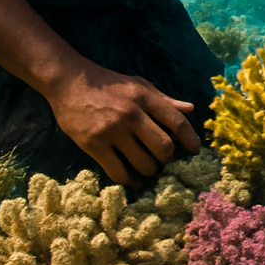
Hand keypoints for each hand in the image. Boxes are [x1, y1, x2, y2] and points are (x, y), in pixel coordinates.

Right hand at [45, 61, 200, 186]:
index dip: (190, 139)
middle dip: (168, 159)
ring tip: (149, 169)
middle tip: (165, 160)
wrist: (69, 82)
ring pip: (143, 163)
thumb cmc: (109, 84)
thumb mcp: (139, 85)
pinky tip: (133, 181)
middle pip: (163, 147)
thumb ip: (164, 99)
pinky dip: (130, 181)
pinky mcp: (94, 145)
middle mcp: (131, 114)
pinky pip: (118, 172)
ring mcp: (112, 131)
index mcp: (144, 97)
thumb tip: (190, 109)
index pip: (176, 121)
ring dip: (150, 171)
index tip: (195, 150)